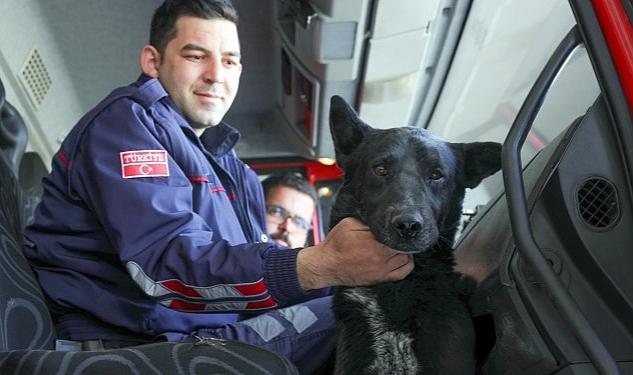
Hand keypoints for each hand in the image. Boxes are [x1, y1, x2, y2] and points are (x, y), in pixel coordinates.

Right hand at [296, 217, 413, 289]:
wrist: (326, 265)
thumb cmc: (335, 244)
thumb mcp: (348, 224)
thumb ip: (368, 222)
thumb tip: (384, 221)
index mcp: (371, 241)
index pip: (396, 233)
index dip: (398, 228)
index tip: (396, 226)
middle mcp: (379, 257)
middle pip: (404, 246)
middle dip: (401, 239)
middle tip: (396, 235)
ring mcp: (381, 270)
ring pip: (406, 258)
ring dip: (405, 250)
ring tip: (397, 245)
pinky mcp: (380, 279)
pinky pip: (403, 272)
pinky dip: (406, 264)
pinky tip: (400, 258)